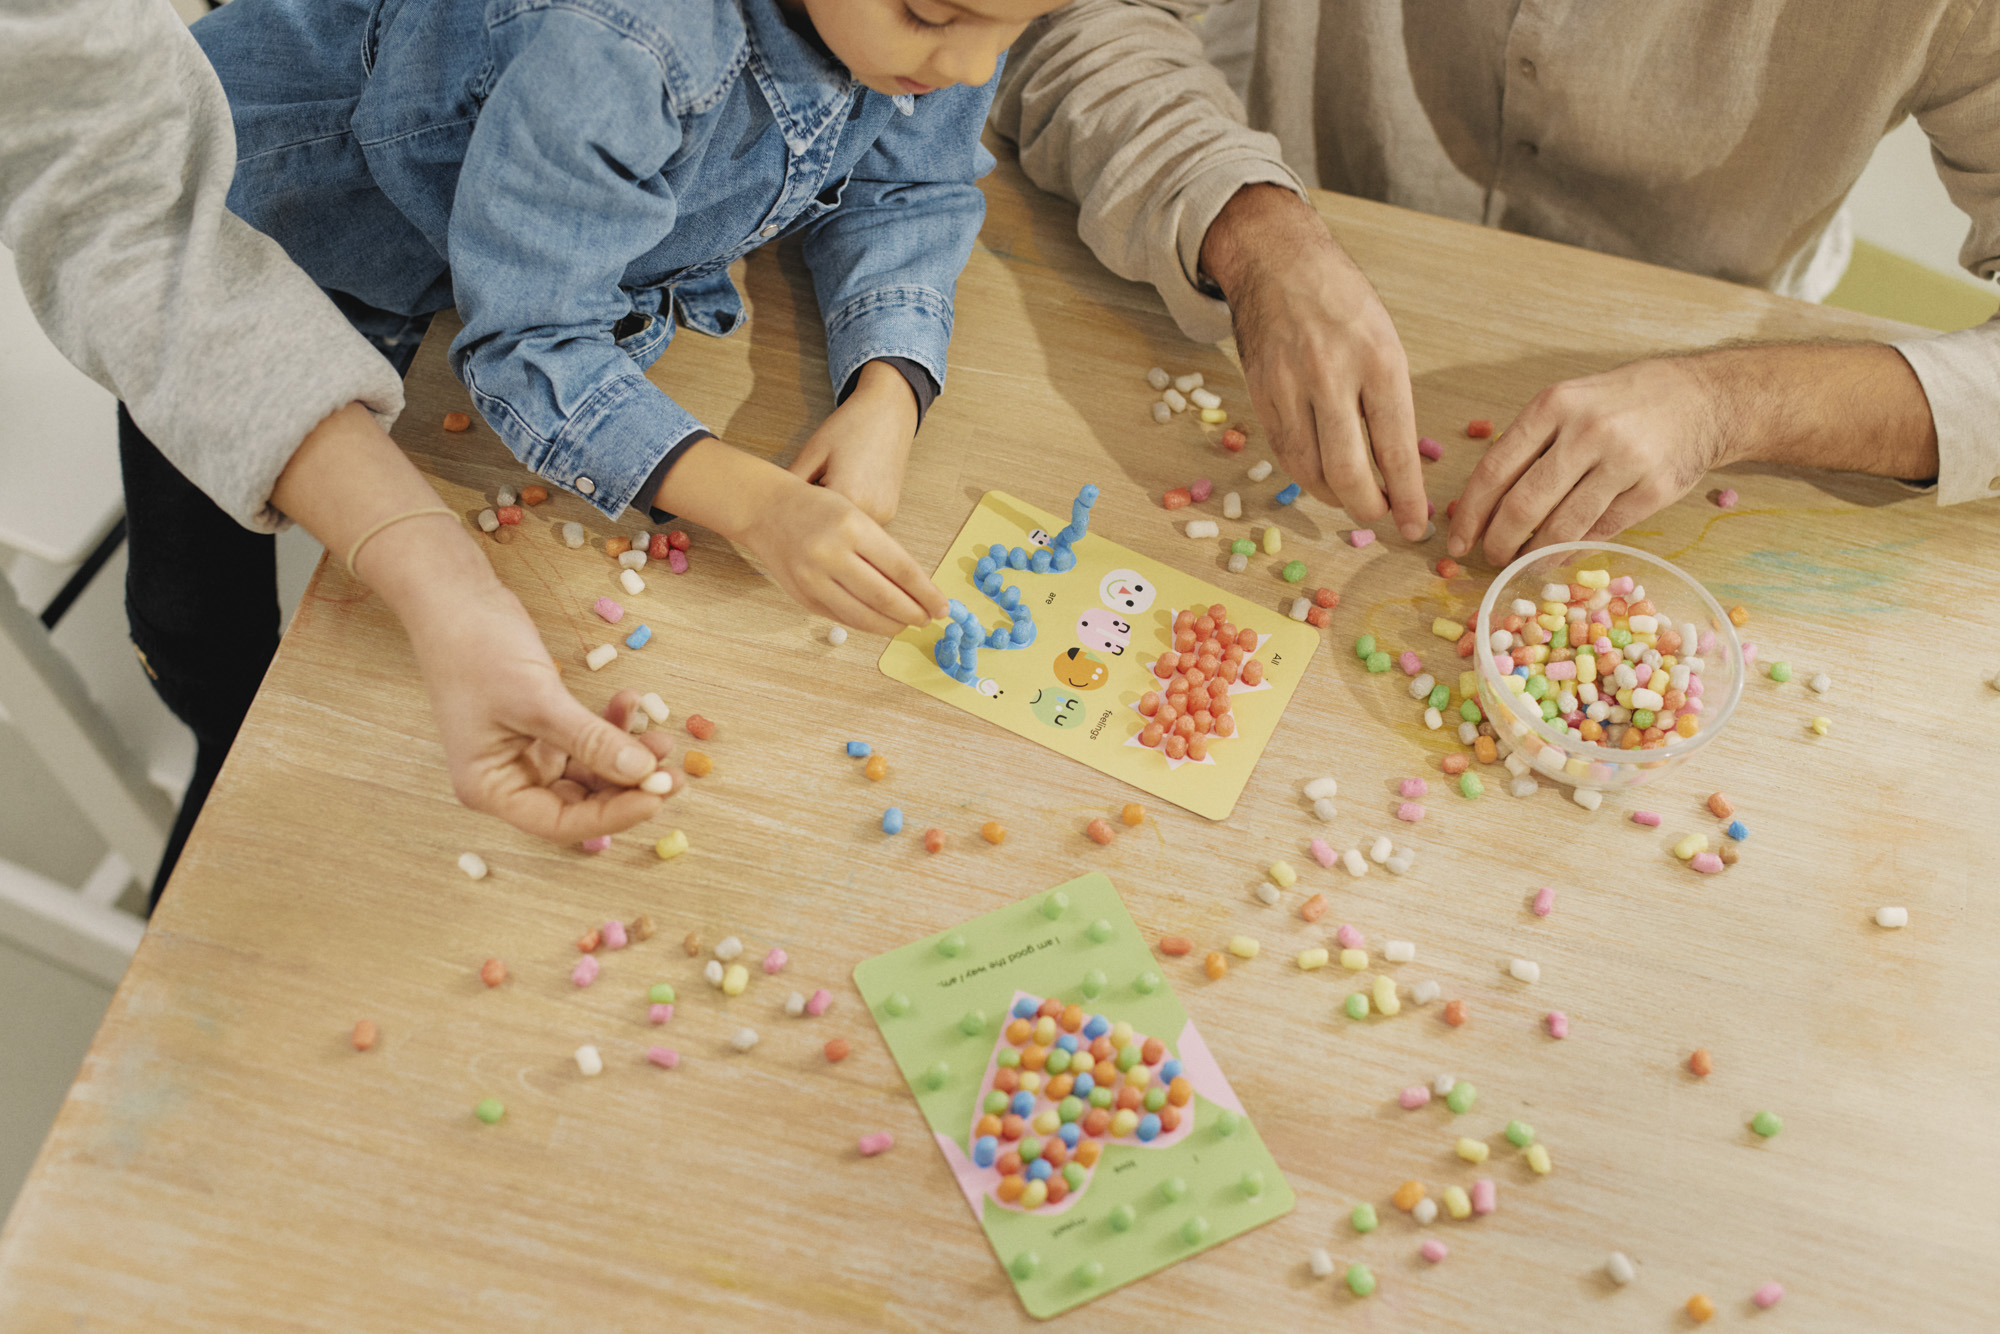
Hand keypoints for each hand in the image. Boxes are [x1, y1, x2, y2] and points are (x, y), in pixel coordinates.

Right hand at [399, 563, 681, 841]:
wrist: (455, 598)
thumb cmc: (478, 650)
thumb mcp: (539, 701)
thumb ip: (591, 741)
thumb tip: (644, 774)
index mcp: (490, 787)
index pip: (560, 822)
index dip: (612, 816)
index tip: (658, 796)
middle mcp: (506, 778)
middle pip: (578, 802)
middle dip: (627, 787)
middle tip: (675, 772)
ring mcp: (524, 753)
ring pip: (588, 772)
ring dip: (625, 756)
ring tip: (662, 738)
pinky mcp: (540, 727)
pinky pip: (584, 741)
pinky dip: (609, 727)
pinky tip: (630, 702)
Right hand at [658, 435, 946, 634]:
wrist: (766, 510)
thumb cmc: (818, 508)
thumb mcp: (856, 515)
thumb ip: (883, 551)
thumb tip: (918, 590)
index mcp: (851, 526)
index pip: (900, 568)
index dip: (925, 592)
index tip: (942, 605)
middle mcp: (831, 553)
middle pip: (884, 596)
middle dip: (912, 613)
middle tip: (928, 619)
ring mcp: (813, 578)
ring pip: (862, 615)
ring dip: (890, 625)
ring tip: (906, 624)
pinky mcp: (802, 596)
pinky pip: (841, 617)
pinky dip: (865, 624)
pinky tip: (880, 622)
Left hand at [788, 359, 919, 524]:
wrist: (887, 412)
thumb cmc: (849, 427)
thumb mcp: (812, 453)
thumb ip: (791, 484)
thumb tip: (772, 509)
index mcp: (848, 495)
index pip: (808, 519)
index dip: (795, 511)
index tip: (789, 500)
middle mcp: (870, 511)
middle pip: (827, 526)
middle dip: (813, 514)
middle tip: (811, 483)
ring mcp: (883, 515)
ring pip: (843, 526)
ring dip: (831, 516)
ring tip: (831, 482)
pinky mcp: (889, 513)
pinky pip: (859, 520)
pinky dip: (848, 511)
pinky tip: (847, 486)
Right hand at [1200, 184, 1426, 538]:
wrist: (1276, 262)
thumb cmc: (1342, 302)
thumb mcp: (1383, 341)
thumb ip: (1388, 402)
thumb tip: (1397, 468)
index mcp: (1379, 360)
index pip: (1395, 447)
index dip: (1407, 496)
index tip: (1416, 525)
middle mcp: (1332, 375)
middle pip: (1348, 469)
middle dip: (1367, 506)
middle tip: (1380, 516)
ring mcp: (1289, 386)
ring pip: (1309, 470)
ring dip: (1334, 497)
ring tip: (1352, 498)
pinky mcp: (1260, 394)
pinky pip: (1284, 453)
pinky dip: (1305, 475)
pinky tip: (1322, 477)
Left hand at [1447, 358, 1728, 565]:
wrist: (1703, 398)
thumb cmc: (1623, 403)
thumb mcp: (1570, 401)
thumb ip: (1531, 444)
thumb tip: (1484, 503)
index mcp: (1554, 406)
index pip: (1495, 469)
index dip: (1471, 512)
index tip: (1458, 539)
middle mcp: (1587, 432)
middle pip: (1525, 504)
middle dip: (1500, 541)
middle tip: (1492, 557)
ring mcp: (1623, 461)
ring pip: (1564, 526)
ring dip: (1536, 554)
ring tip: (1524, 562)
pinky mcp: (1653, 489)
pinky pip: (1602, 531)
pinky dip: (1575, 550)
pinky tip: (1561, 556)